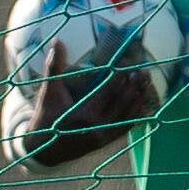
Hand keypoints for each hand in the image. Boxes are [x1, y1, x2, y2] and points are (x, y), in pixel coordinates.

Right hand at [6, 39, 162, 167]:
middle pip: (122, 102)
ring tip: (146, 83)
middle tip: (142, 71)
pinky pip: (127, 127)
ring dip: (139, 98)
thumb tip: (56, 41)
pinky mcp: (106, 142)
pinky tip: (143, 103)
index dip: (120, 76)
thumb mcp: (48, 92)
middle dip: (134, 85)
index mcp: (83, 114)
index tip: (127, 63)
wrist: (43, 148)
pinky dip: (136, 115)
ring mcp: (103, 137)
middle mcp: (97, 127)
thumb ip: (54, 67)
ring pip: (128, 115)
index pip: (108, 91)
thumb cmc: (45, 116)